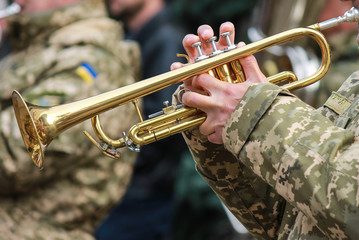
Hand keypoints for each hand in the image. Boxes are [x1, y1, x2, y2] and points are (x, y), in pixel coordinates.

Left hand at [171, 22, 267, 143]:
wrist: (272, 125)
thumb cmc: (267, 102)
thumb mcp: (258, 80)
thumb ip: (248, 63)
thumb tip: (241, 47)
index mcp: (224, 90)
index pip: (199, 79)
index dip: (197, 78)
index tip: (200, 80)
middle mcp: (216, 105)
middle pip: (189, 99)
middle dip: (188, 97)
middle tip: (193, 98)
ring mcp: (216, 122)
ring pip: (198, 122)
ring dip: (203, 120)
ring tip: (211, 119)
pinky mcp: (220, 136)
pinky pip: (209, 136)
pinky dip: (213, 134)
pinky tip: (221, 131)